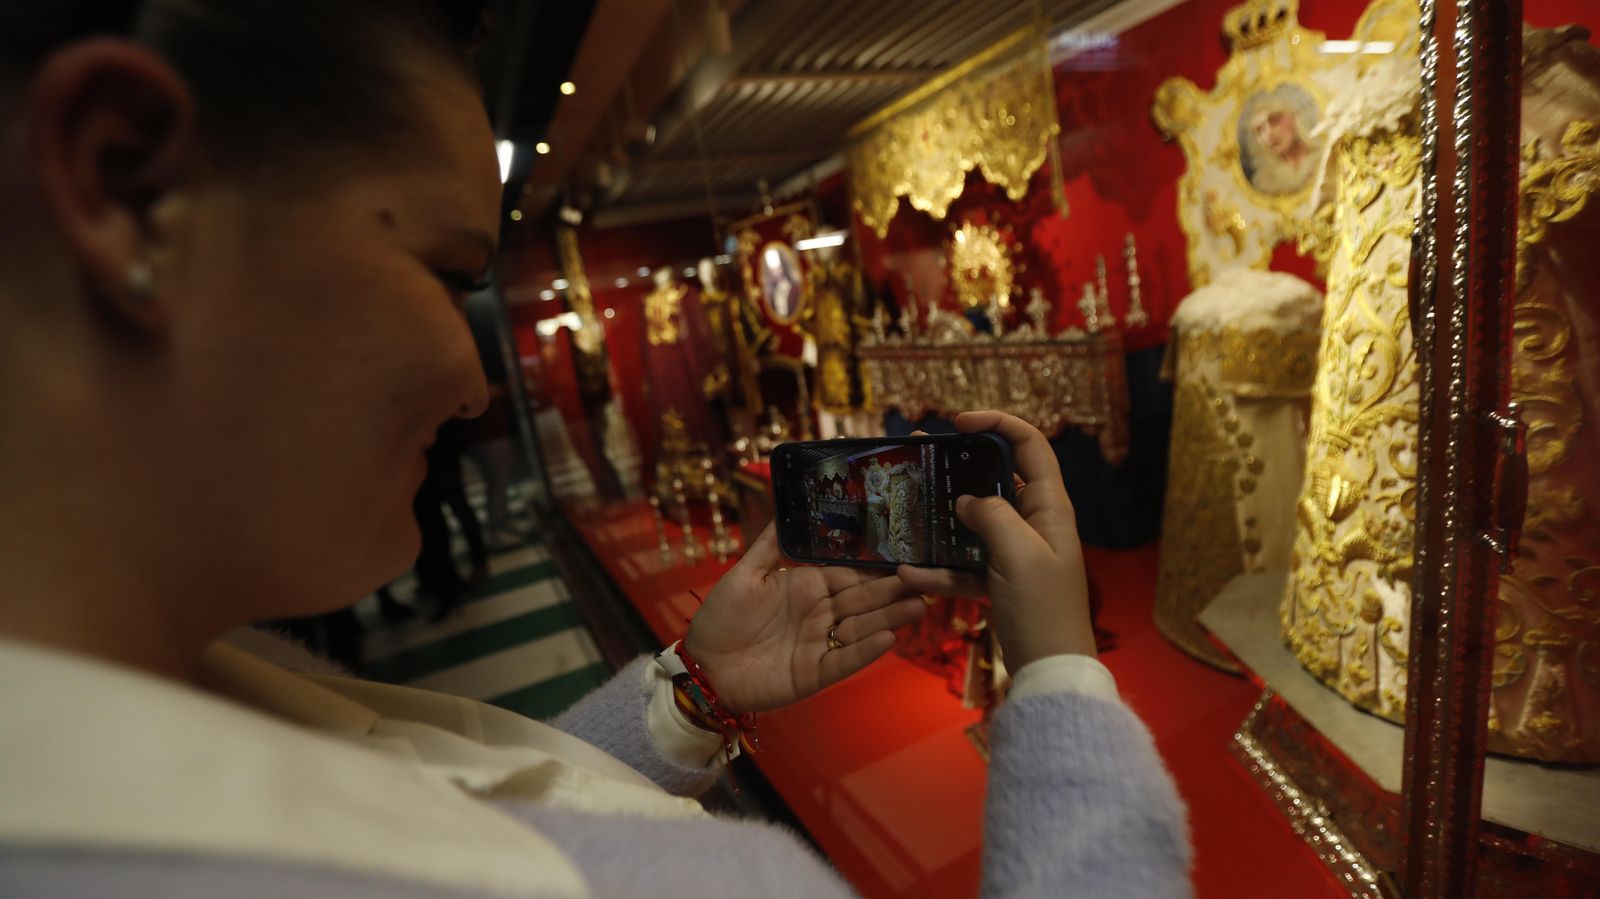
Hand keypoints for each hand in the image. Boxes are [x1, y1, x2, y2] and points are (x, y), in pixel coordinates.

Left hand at [684, 524, 927, 713]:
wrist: (702, 667)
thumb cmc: (720, 618)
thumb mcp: (743, 574)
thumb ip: (770, 544)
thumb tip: (786, 504)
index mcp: (806, 586)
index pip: (849, 574)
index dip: (875, 567)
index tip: (905, 555)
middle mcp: (819, 614)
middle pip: (863, 600)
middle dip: (894, 591)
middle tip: (927, 580)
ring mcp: (819, 644)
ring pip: (861, 628)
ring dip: (890, 618)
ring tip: (918, 606)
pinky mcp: (815, 674)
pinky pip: (844, 661)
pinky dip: (864, 651)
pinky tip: (887, 638)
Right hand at [897, 411, 1095, 669]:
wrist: (1050, 672)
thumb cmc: (1042, 608)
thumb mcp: (1017, 554)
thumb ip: (990, 515)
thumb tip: (966, 502)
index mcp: (1049, 507)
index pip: (1030, 445)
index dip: (998, 423)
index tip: (958, 423)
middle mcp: (1033, 523)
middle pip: (995, 479)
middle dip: (957, 468)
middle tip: (919, 458)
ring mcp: (1014, 553)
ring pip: (973, 523)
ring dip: (940, 520)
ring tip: (904, 508)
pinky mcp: (998, 582)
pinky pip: (963, 566)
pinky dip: (939, 570)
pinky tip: (910, 575)